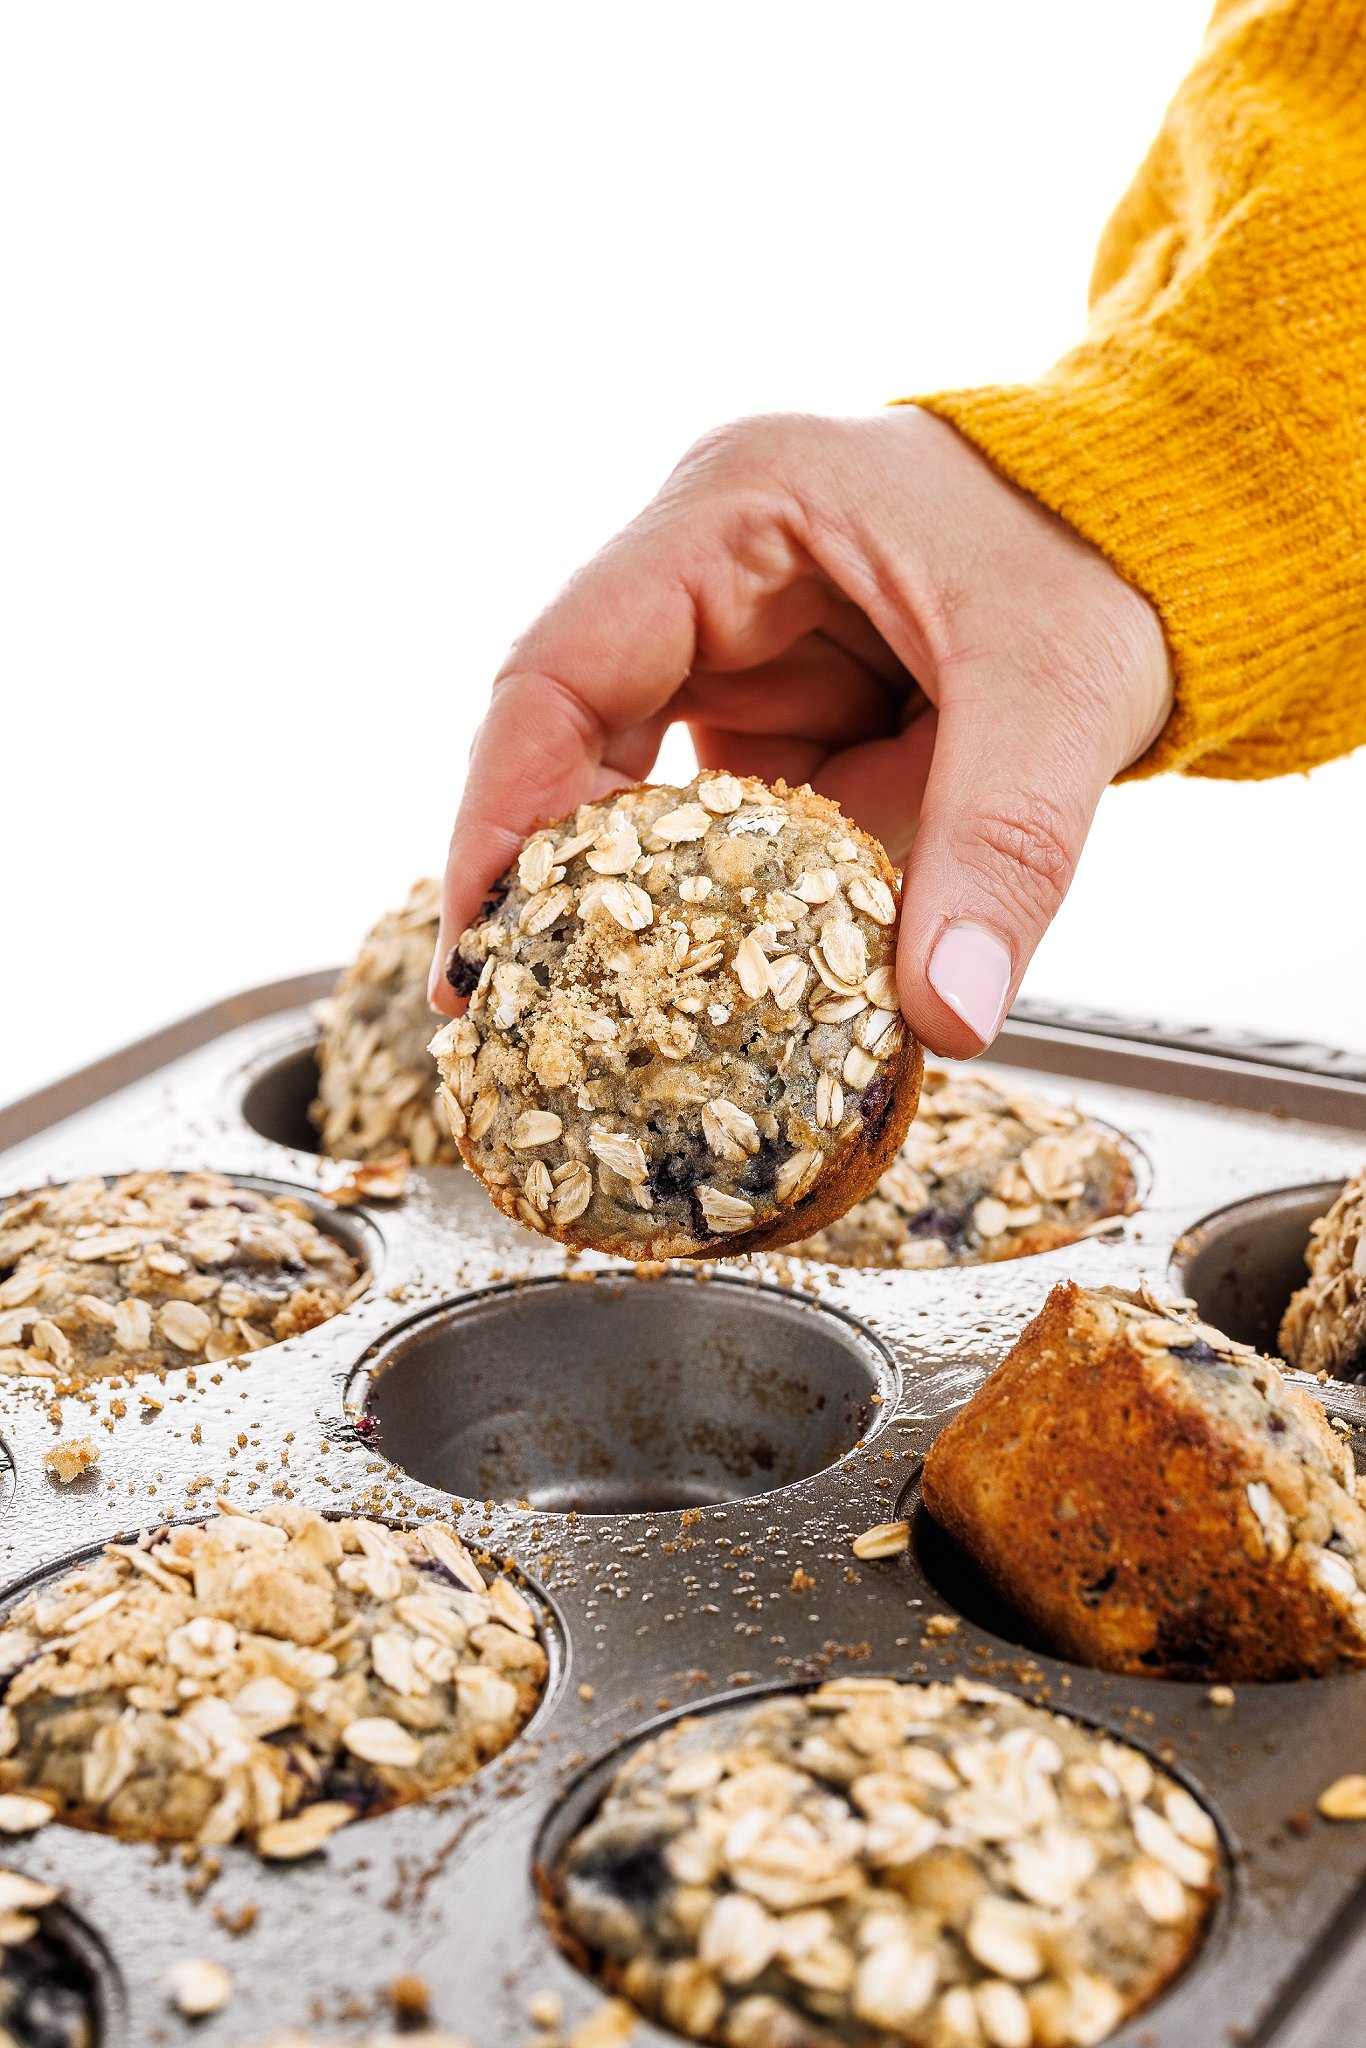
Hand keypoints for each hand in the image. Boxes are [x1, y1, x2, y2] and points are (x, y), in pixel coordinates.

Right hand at [430, 407, 1170, 1055]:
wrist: (1170, 528)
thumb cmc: (1106, 550)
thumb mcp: (1061, 692)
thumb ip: (1001, 851)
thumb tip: (944, 1023)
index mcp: (738, 510)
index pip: (561, 665)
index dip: (502, 806)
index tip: (480, 936)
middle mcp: (706, 572)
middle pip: (566, 734)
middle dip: (536, 874)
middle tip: (506, 1008)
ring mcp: (736, 646)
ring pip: (629, 786)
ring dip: (614, 899)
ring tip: (575, 1018)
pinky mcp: (778, 714)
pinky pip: (711, 819)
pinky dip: (702, 902)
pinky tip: (689, 986)